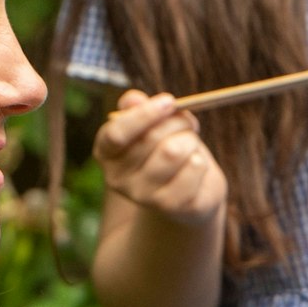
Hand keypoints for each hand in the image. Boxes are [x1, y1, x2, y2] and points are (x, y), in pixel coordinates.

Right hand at [93, 90, 226, 226]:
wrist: (186, 189)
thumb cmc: (165, 147)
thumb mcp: (151, 124)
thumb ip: (139, 109)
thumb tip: (132, 100)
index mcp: (106, 153)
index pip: (116, 133)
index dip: (143, 114)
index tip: (169, 101)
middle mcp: (118, 179)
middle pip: (151, 138)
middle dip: (178, 122)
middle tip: (188, 122)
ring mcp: (143, 196)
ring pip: (174, 151)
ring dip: (191, 141)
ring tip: (190, 145)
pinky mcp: (170, 206)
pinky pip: (193, 168)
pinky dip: (201, 161)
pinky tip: (195, 167)